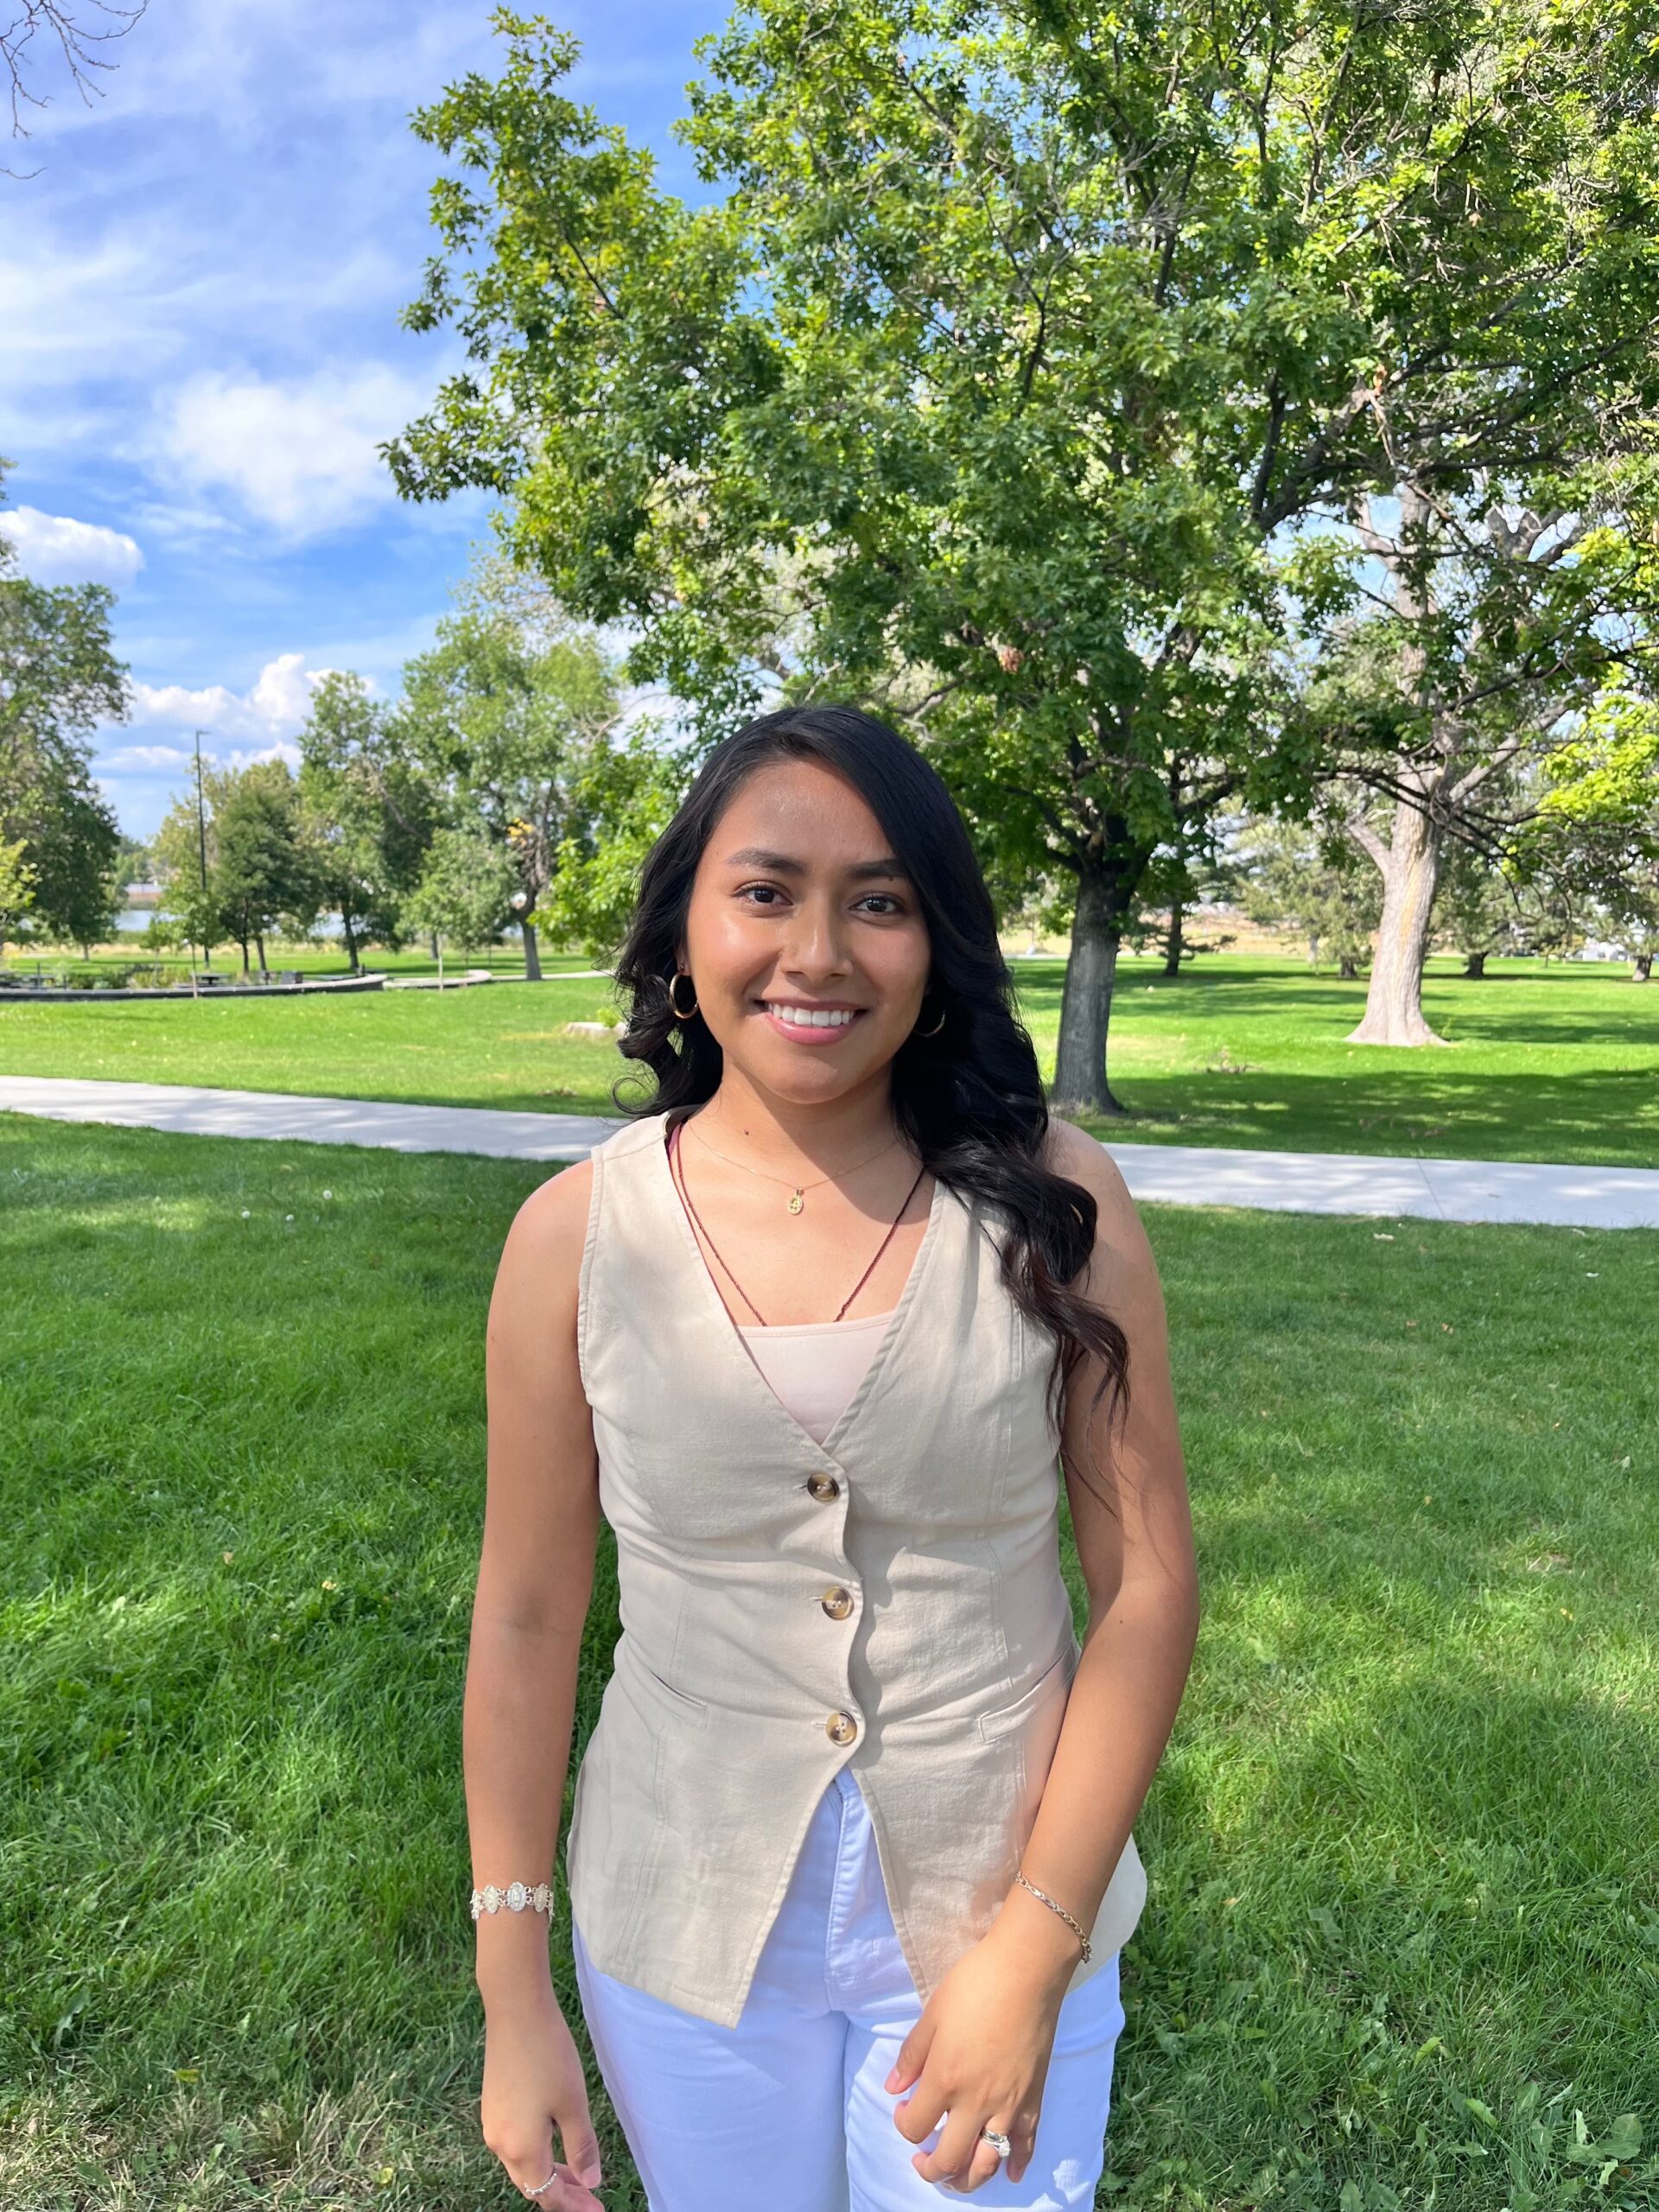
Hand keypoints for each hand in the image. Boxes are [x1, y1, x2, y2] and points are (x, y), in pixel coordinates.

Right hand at [480, 1985, 605, 2208]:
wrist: (515, 2011)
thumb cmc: (548, 2056)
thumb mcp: (573, 2103)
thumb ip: (581, 2147)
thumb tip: (591, 2182)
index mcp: (520, 2148)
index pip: (547, 2194)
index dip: (572, 2205)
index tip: (598, 2210)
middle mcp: (499, 2143)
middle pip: (532, 2184)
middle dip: (562, 2193)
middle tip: (590, 2197)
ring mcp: (492, 2123)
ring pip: (522, 2164)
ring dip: (550, 2172)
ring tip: (579, 2174)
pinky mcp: (493, 2105)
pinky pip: (515, 2144)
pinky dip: (537, 2152)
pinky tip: (555, 2142)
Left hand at [885, 1901, 1078, 2192]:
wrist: (1026, 1970)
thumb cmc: (975, 1984)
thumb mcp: (932, 2014)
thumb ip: (912, 2055)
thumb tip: (893, 2087)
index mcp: (945, 2079)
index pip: (915, 2126)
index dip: (902, 2124)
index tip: (902, 2108)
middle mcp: (976, 2102)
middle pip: (949, 2160)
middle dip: (930, 2169)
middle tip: (923, 2159)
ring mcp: (1008, 2106)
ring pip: (986, 2165)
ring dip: (967, 2180)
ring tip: (955, 2176)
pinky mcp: (1033, 2100)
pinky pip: (1025, 2145)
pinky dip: (1016, 2165)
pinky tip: (1009, 2174)